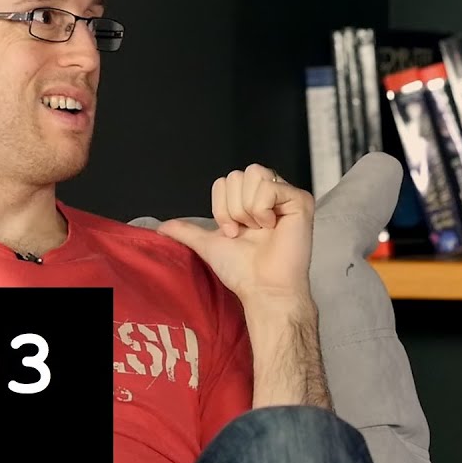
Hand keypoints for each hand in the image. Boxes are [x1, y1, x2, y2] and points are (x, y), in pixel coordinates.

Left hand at [157, 163, 314, 305]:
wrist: (263, 287)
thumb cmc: (242, 270)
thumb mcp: (209, 245)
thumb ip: (187, 232)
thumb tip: (161, 227)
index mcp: (250, 200)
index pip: (225, 181)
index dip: (222, 207)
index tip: (233, 232)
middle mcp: (269, 194)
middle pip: (237, 175)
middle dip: (233, 208)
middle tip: (245, 232)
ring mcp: (285, 196)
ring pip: (253, 174)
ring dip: (247, 209)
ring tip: (258, 230)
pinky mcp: (300, 200)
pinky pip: (270, 187)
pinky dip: (263, 210)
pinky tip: (271, 227)